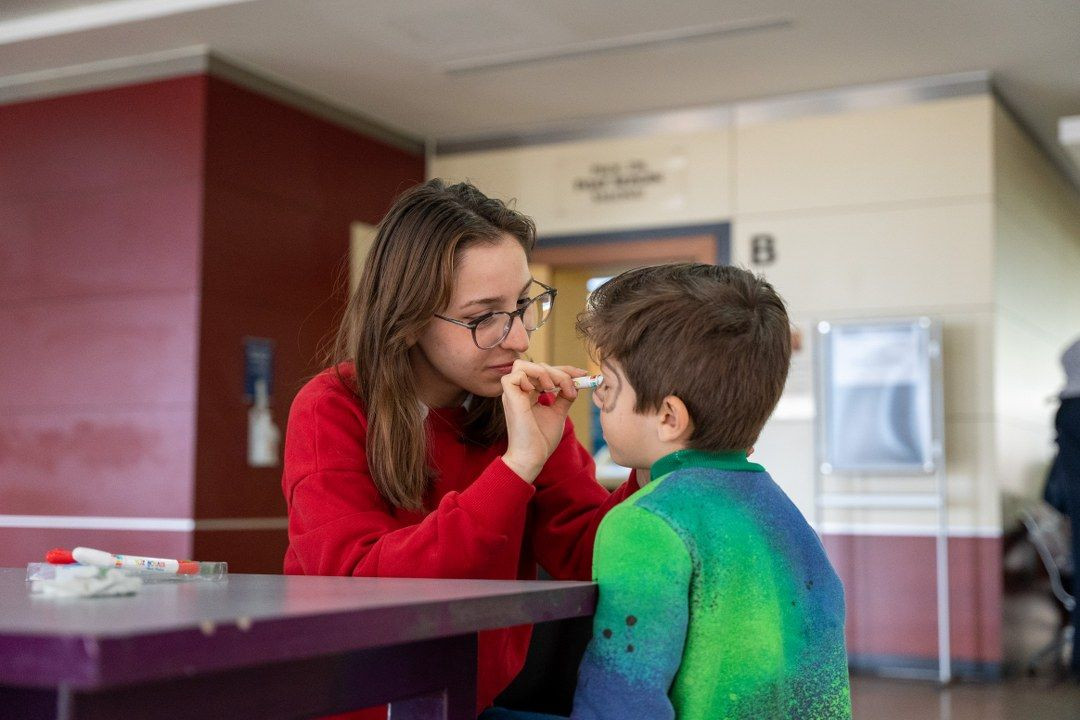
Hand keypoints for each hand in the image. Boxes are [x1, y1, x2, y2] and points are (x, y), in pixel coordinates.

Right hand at [500, 360, 585, 482]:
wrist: (532, 457)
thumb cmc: (541, 440)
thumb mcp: (558, 414)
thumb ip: (564, 397)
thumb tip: (575, 384)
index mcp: (528, 394)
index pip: (545, 372)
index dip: (564, 370)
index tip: (583, 374)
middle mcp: (518, 391)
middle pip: (537, 366)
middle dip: (560, 371)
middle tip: (574, 384)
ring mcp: (512, 394)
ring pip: (522, 365)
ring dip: (543, 372)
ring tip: (554, 387)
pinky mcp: (508, 397)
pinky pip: (514, 375)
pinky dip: (531, 377)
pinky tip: (543, 391)